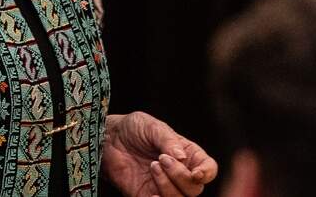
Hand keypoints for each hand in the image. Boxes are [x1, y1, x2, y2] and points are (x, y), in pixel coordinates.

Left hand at [102, 112, 217, 196]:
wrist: (107, 138)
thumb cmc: (133, 128)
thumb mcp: (151, 126)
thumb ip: (168, 140)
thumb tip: (183, 157)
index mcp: (188, 155)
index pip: (208, 168)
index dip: (207, 173)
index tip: (196, 173)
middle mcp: (180, 173)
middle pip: (195, 189)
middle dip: (180, 176)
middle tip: (161, 159)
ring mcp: (164, 186)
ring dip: (167, 185)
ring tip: (152, 166)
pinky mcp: (146, 195)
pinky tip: (151, 193)